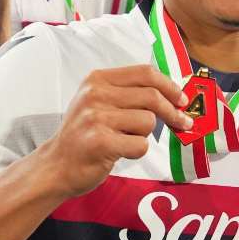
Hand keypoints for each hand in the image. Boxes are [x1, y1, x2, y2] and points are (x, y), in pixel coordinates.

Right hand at [42, 65, 192, 197]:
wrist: (56, 165)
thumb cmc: (85, 134)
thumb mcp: (99, 102)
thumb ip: (130, 93)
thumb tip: (173, 94)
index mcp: (98, 79)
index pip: (145, 73)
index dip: (169, 85)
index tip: (182, 99)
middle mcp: (96, 94)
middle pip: (152, 96)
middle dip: (172, 112)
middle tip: (182, 122)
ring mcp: (96, 118)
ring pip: (148, 121)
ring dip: (145, 135)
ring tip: (125, 139)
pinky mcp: (101, 143)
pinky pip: (140, 145)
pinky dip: (137, 151)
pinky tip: (119, 152)